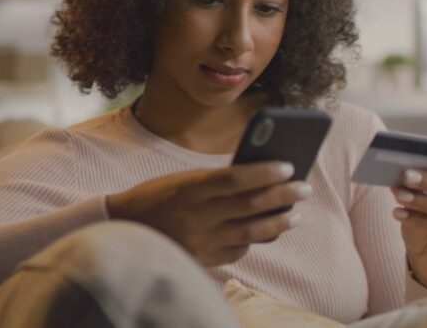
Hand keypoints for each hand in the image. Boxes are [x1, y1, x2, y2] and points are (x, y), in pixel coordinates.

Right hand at [107, 162, 309, 266]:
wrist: (123, 229)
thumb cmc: (158, 196)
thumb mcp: (183, 180)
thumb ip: (216, 180)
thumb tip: (261, 177)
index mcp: (190, 188)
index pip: (235, 178)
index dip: (264, 172)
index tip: (289, 166)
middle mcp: (196, 215)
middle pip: (249, 205)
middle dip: (282, 196)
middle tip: (304, 188)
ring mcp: (200, 240)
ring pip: (250, 233)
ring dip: (277, 222)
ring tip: (294, 214)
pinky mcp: (202, 259)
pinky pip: (237, 251)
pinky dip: (254, 240)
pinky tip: (265, 230)